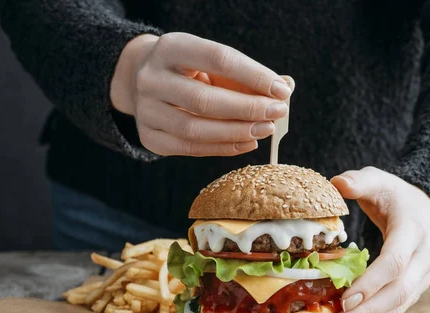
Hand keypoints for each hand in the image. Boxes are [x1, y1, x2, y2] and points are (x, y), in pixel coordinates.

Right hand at [110, 32, 291, 156]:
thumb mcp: (213, 63)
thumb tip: (286, 88)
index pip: (218, 59)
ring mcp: (146, 110)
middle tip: (277, 113)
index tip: (281, 90)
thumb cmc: (190, 71)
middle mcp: (151, 78)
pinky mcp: (150, 137)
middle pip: (204, 100)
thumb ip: (247, 75)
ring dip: (236, 132)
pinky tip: (246, 143)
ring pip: (195, 129)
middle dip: (247, 109)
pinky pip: (190, 148)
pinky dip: (223, 148)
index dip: (253, 76)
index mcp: (171, 48)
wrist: (143, 81)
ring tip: (264, 130)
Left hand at [330, 167, 429, 312]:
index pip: (395, 261)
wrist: (425, 208)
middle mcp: (422, 256)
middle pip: (399, 289)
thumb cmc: (395, 195)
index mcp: (412, 229)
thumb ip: (359, 181)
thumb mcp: (378, 180)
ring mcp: (422, 274)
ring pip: (401, 304)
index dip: (372, 281)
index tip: (347, 297)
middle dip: (370, 309)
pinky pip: (399, 308)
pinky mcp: (416, 286)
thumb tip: (337, 183)